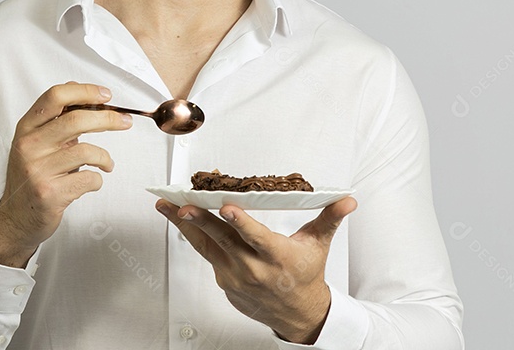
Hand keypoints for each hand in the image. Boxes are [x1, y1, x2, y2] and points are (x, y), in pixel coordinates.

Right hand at [0, 82, 132, 267]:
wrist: (16, 217)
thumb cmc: (32, 176)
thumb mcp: (37, 142)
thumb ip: (57, 120)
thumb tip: (85, 95)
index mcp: (27, 128)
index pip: (55, 96)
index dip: (85, 92)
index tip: (106, 96)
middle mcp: (29, 146)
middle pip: (76, 120)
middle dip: (108, 119)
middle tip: (125, 122)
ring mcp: (38, 170)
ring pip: (87, 151)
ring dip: (105, 158)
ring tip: (106, 163)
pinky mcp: (50, 193)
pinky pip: (88, 179)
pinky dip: (97, 179)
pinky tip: (92, 181)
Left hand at [156, 196, 356, 343]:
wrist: (297, 313)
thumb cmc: (305, 274)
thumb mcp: (318, 245)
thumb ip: (330, 219)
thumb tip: (348, 200)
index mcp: (276, 256)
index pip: (256, 237)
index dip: (240, 222)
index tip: (226, 207)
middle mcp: (253, 267)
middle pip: (223, 240)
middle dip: (200, 221)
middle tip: (182, 205)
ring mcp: (234, 276)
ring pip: (206, 247)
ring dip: (184, 226)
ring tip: (166, 207)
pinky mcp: (223, 280)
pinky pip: (206, 255)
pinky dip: (193, 237)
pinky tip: (180, 220)